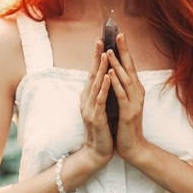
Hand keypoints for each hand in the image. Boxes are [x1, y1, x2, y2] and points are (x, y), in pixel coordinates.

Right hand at [78, 39, 113, 169]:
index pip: (94, 73)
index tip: (102, 41)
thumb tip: (103, 79)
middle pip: (92, 74)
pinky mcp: (95, 117)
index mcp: (89, 97)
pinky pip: (99, 99)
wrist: (97, 153)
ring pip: (95, 84)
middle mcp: (86, 100)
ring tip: (105, 53)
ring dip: (100, 68)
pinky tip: (106, 77)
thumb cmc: (102, 130)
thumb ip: (100, 95)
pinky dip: (103, 87)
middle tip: (100, 40)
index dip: (97, 58)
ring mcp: (89, 108)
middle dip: (97, 57)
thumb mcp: (101, 109)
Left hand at [106, 33, 149, 163]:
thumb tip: (115, 72)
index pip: (130, 66)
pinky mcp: (129, 112)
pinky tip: (110, 74)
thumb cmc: (126, 125)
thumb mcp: (123, 103)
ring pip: (126, 79)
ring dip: (117, 64)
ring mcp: (135, 102)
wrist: (133, 147)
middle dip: (124, 50)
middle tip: (119, 34)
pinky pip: (121, 95)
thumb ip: (121, 88)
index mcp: (135, 89)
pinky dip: (116, 83)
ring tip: (110, 51)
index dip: (125, 50)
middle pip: (130, 67)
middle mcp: (137, 93)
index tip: (119, 35)